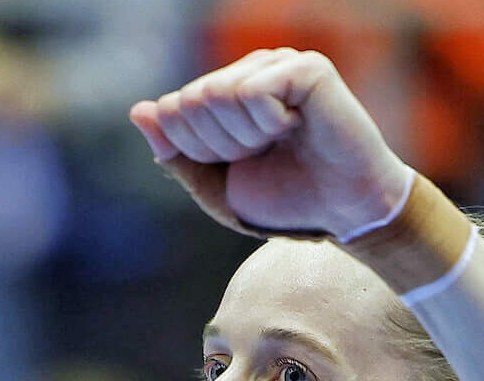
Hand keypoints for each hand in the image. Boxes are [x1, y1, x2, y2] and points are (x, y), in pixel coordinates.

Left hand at [129, 48, 412, 238]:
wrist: (343, 213)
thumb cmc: (286, 200)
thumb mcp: (216, 186)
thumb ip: (176, 153)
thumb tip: (140, 111)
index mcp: (225, 94)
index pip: (172, 110)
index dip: (196, 150)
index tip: (238, 164)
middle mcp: (249, 71)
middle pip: (190, 101)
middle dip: (219, 145)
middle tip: (262, 155)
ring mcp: (277, 64)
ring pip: (216, 94)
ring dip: (245, 137)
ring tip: (281, 141)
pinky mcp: (305, 68)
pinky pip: (251, 91)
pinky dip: (267, 124)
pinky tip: (296, 127)